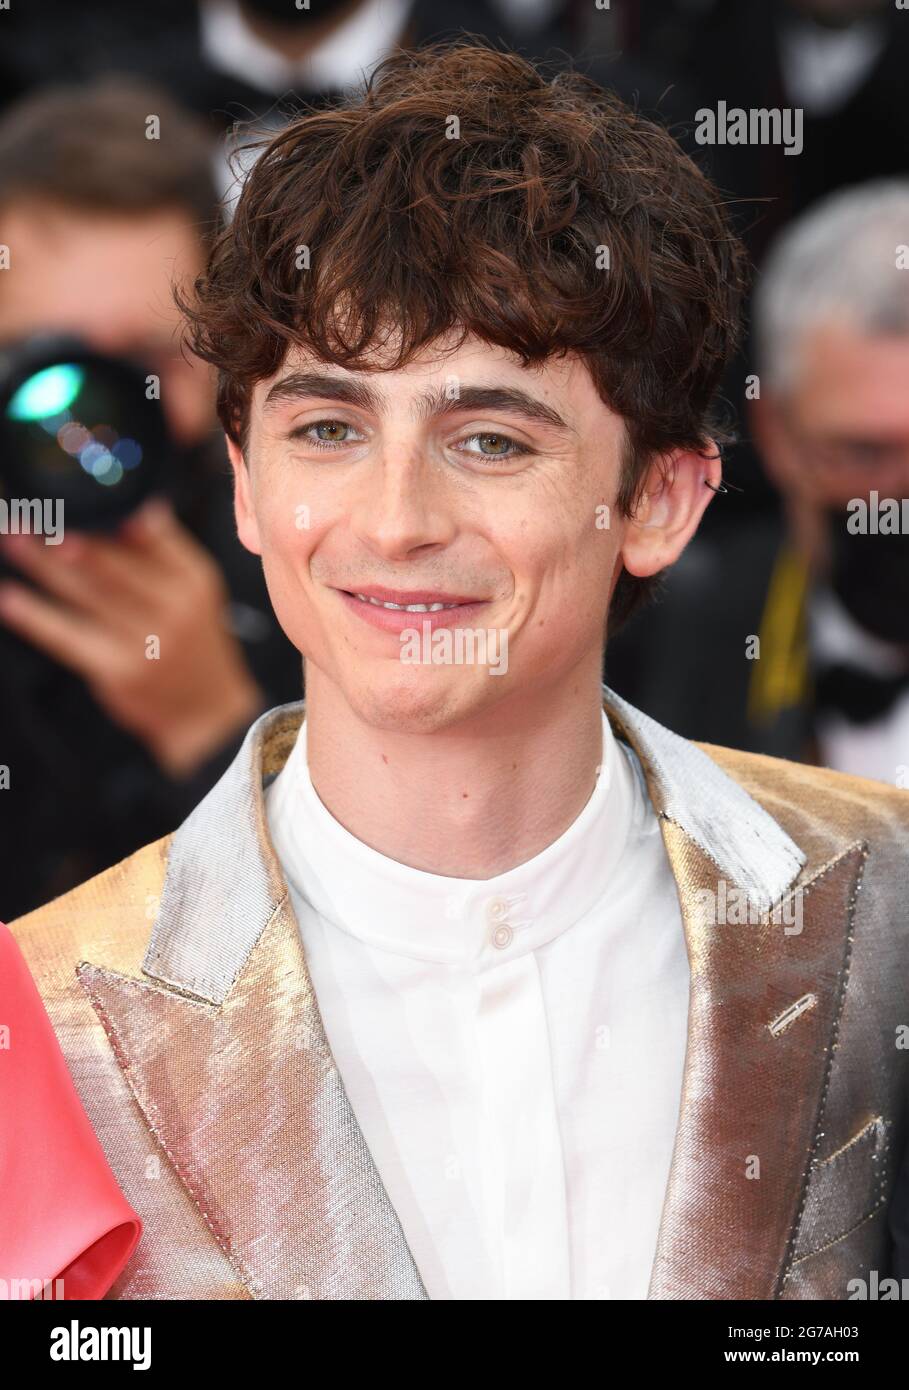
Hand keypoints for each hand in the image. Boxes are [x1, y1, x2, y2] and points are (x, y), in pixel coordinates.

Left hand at [0, 497, 264, 777]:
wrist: (208, 714)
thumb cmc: (196, 645)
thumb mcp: (198, 594)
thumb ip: (170, 552)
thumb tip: (144, 507)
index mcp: (193, 580)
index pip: (148, 536)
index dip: (108, 511)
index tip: (72, 492)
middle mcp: (172, 608)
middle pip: (110, 562)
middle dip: (66, 533)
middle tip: (32, 510)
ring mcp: (145, 641)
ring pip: (84, 594)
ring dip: (42, 565)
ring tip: (13, 539)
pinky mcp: (118, 671)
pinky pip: (69, 638)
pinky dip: (37, 617)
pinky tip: (11, 597)